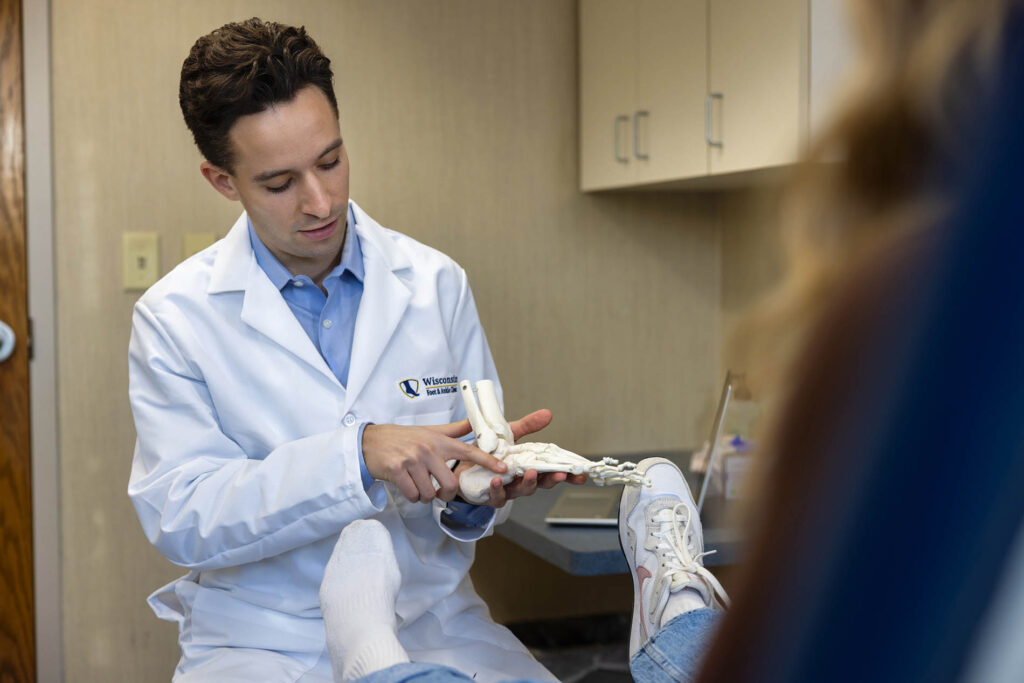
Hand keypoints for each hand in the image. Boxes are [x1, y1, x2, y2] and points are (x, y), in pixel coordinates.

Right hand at [362, 421, 507, 502]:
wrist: (370, 441)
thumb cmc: (403, 438)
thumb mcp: (430, 431)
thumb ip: (453, 430)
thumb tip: (474, 422)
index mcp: (439, 441)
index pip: (469, 450)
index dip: (487, 460)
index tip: (503, 469)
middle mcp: (428, 449)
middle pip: (450, 484)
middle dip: (446, 493)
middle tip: (438, 490)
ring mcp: (412, 460)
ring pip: (430, 493)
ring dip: (425, 495)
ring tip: (417, 483)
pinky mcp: (397, 470)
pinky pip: (413, 495)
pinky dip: (412, 496)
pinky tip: (407, 485)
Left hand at [453, 409, 587, 506]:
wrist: (461, 463)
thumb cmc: (489, 452)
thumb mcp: (509, 436)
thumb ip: (528, 426)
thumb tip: (548, 413)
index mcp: (529, 467)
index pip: (551, 473)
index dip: (568, 476)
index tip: (581, 476)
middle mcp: (520, 481)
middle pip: (541, 484)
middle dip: (551, 480)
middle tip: (560, 474)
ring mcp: (506, 490)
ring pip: (521, 491)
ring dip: (528, 483)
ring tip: (530, 473)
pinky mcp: (488, 496)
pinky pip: (496, 496)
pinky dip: (497, 489)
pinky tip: (497, 480)